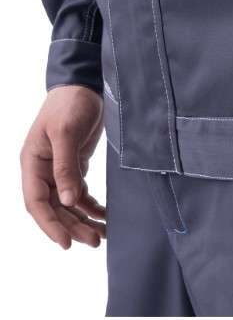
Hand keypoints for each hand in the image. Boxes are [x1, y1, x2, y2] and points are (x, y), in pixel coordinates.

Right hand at [21, 85, 105, 248]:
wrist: (84, 85)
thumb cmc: (69, 104)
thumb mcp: (66, 133)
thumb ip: (66, 166)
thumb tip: (67, 200)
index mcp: (32, 164)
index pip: (37, 203)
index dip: (50, 225)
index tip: (66, 243)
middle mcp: (43, 171)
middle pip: (55, 208)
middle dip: (72, 227)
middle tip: (94, 242)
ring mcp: (59, 170)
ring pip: (68, 204)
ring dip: (83, 220)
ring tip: (102, 236)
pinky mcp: (75, 165)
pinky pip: (80, 193)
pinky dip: (91, 206)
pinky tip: (104, 216)